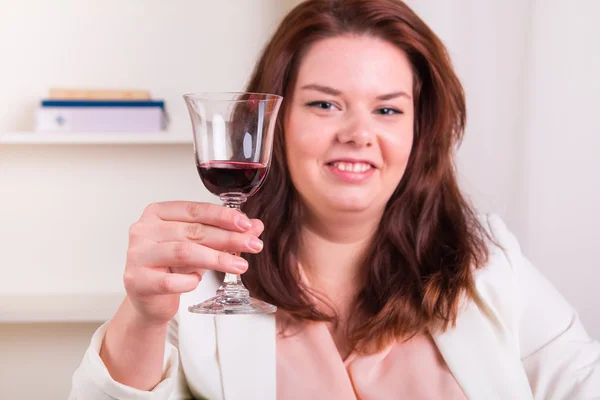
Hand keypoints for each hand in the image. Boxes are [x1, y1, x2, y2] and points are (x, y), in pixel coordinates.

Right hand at [123, 201, 263, 324]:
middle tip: (253, 245)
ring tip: (240, 266)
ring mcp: (137, 255)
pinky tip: (198, 282)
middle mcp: (144, 230)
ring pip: (184, 252)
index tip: (246, 224)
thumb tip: (255, 227)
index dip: (223, 216)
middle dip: (228, 238)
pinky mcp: (137, 280)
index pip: (195, 210)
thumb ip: (226, 233)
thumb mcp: (200, 246)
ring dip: (216, 258)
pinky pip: (168, 281)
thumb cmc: (172, 266)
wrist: (148, 298)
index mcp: (158, 213)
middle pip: (193, 231)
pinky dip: (188, 281)